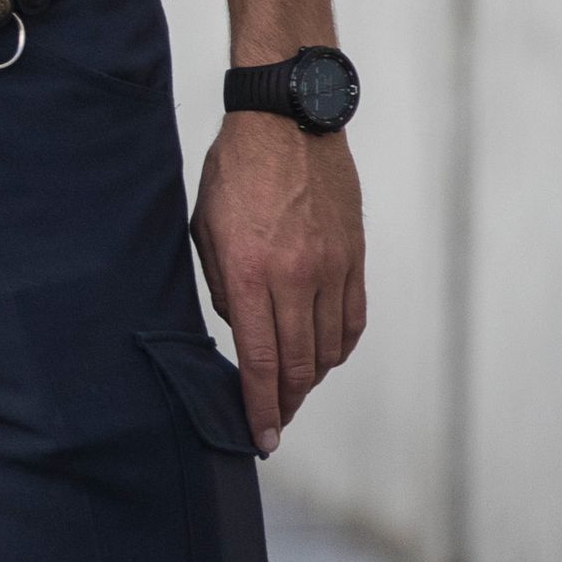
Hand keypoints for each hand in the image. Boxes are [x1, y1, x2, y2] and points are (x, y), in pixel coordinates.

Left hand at [189, 113, 366, 452]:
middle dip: (285, 403)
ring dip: (311, 378)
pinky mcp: (355, 258)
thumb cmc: (235, 173)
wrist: (288, 124)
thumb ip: (224, 287)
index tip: (261, 437)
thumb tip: (247, 334)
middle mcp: (296, 276)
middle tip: (274, 424)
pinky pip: (353, 320)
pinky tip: (324, 357)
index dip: (261, 405)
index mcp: (250, 271)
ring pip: (329, 348)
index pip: (261, 359)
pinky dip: (339, 347)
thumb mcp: (207, 230)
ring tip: (292, 390)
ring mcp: (332, 268)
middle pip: (299, 364)